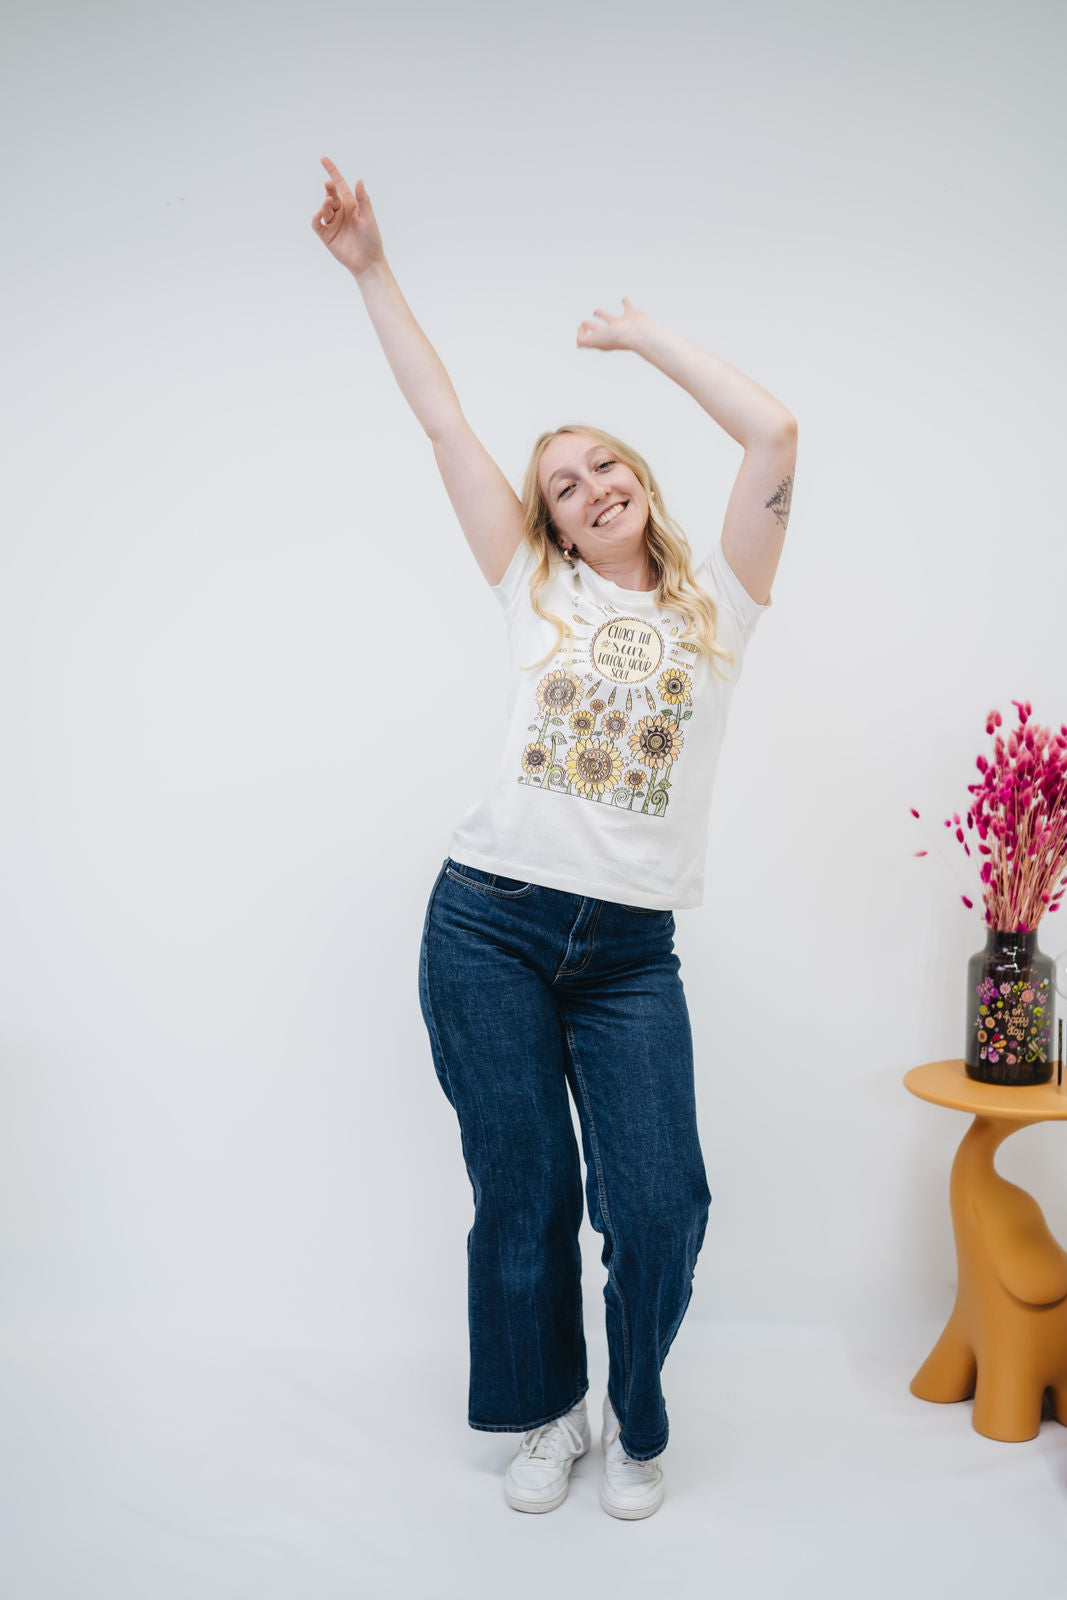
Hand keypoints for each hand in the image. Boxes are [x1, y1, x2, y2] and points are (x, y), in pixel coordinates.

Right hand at [311, 157, 384, 276]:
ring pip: (324, 208)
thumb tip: (359, 180)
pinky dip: (316, 217)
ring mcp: (332, 223)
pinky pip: (317, 223)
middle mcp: (341, 212)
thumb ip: (363, 200)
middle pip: (331, 194)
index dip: (332, 171)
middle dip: (329, 188)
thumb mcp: (369, 218)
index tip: (323, 159)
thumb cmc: (371, 240)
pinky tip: (319, 214)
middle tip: (329, 186)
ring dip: (325, 204)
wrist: (367, 262)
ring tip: (329, 202)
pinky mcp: (326, 235)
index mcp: (351, 205)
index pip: (339, 184)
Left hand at [576, 298, 649, 352]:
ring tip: (595, 311)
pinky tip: (624, 300)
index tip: (580, 326)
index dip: (583, 332)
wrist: (638, 333)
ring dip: (602, 315)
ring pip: (610, 318)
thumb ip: (583, 339)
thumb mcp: (594, 340)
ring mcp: (622, 323)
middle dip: (591, 326)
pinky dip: (626, 302)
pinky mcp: (632, 314)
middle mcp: (612, 332)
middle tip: (584, 322)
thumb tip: (579, 335)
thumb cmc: (617, 338)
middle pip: (598, 329)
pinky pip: (627, 306)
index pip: (590, 336)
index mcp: (603, 339)